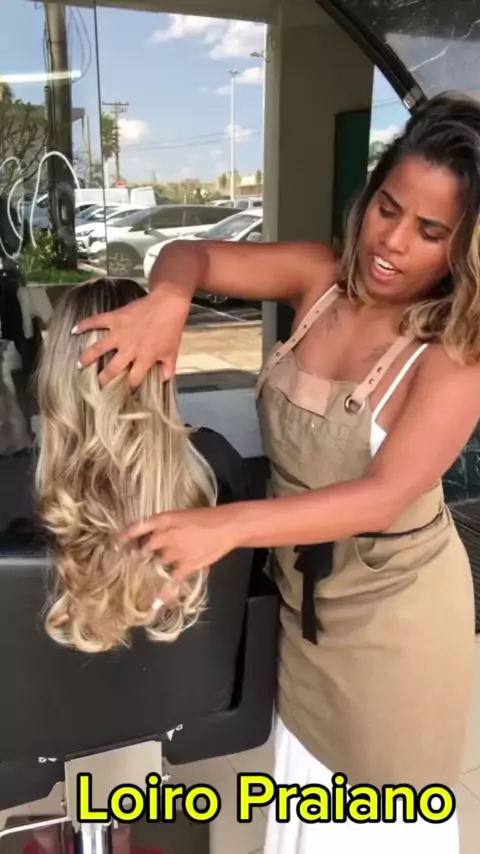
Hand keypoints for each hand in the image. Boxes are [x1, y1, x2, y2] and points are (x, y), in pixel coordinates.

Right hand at [73, 285, 190, 388]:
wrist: (167, 304)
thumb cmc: (171, 329)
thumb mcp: (172, 352)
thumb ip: (168, 368)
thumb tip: (165, 380)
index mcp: (144, 358)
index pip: (133, 379)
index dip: (127, 388)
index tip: (122, 393)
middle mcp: (129, 348)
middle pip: (112, 369)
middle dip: (103, 379)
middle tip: (95, 385)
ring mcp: (120, 333)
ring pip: (99, 348)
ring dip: (87, 357)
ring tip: (79, 364)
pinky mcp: (114, 318)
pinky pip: (96, 322)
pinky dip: (84, 325)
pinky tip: (73, 330)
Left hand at [118, 504, 240, 588]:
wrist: (227, 525)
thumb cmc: (207, 517)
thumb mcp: (181, 516)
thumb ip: (166, 527)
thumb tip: (154, 539)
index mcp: (163, 520)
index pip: (137, 528)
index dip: (124, 537)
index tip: (116, 544)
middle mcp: (164, 536)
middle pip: (144, 549)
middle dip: (139, 556)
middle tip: (134, 562)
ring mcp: (174, 552)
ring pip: (157, 564)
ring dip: (153, 570)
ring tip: (146, 578)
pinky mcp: (186, 566)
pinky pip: (172, 582)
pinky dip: (163, 594)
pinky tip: (155, 604)